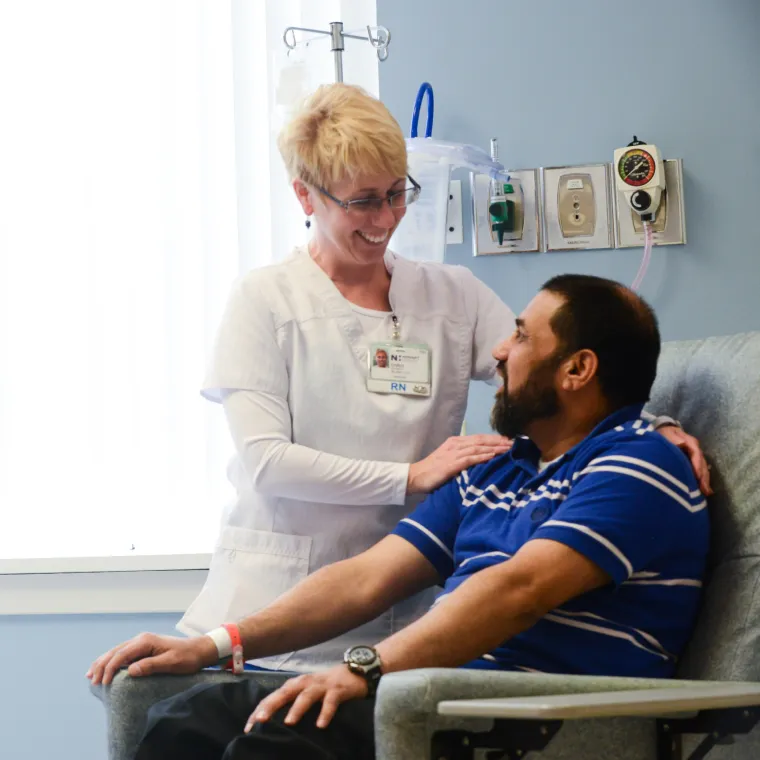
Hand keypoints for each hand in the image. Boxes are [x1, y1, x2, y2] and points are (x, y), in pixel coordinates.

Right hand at [86, 633, 217, 685]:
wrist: (199, 650)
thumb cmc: (187, 658)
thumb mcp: (171, 663)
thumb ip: (150, 666)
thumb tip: (130, 671)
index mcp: (146, 641)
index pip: (121, 655)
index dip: (110, 669)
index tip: (104, 684)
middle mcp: (141, 639)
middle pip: (115, 652)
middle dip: (102, 665)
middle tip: (92, 681)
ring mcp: (142, 642)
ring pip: (117, 651)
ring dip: (103, 662)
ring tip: (91, 675)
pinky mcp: (144, 648)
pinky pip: (123, 654)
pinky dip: (112, 661)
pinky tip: (106, 668)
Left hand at [245, 665, 367, 731]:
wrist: (355, 672)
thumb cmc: (327, 686)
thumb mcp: (307, 692)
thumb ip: (291, 702)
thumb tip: (271, 721)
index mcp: (295, 685)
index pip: (273, 696)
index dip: (260, 710)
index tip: (248, 726)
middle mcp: (305, 683)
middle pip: (285, 693)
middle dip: (271, 706)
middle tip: (259, 721)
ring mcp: (321, 686)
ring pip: (306, 696)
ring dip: (297, 709)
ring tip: (288, 722)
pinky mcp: (338, 690)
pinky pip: (330, 702)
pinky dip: (325, 713)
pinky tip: (321, 725)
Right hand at [408, 434, 512, 493]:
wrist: (416, 477)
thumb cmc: (432, 471)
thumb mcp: (449, 460)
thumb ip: (463, 457)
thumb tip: (481, 459)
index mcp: (455, 442)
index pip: (478, 438)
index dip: (494, 439)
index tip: (507, 440)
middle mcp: (455, 445)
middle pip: (481, 440)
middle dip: (498, 441)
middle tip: (513, 443)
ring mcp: (453, 453)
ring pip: (478, 447)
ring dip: (494, 447)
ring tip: (507, 449)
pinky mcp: (451, 463)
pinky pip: (470, 458)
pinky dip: (482, 456)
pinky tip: (492, 456)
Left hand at [657, 425, 712, 495]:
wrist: (666, 432)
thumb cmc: (666, 434)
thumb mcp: (668, 433)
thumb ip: (674, 438)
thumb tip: (681, 443)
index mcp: (690, 442)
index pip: (696, 453)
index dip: (697, 464)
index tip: (697, 475)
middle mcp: (696, 450)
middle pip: (702, 463)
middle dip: (703, 476)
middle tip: (704, 488)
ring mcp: (696, 457)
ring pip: (703, 469)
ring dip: (705, 480)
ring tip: (706, 492)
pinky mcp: (694, 463)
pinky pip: (700, 472)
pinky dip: (702, 481)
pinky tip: (705, 491)